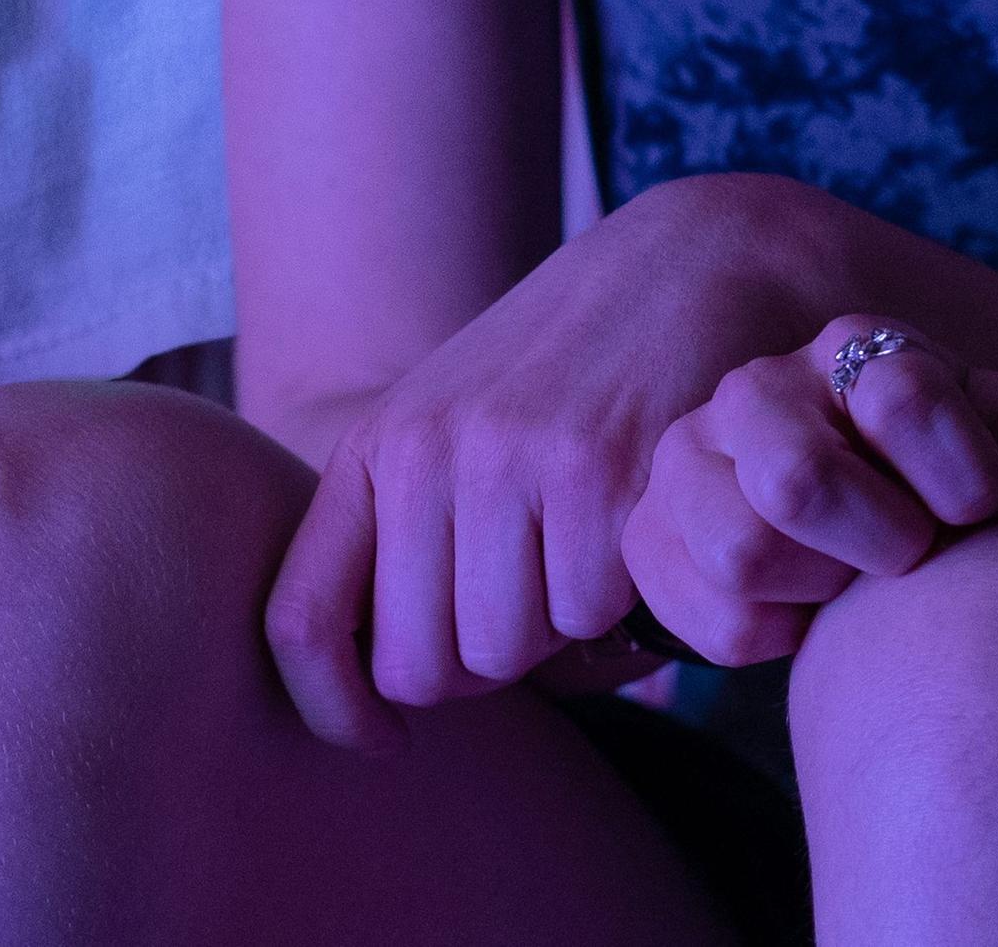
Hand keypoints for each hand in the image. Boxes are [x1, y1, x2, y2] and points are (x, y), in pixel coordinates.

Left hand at [263, 175, 848, 751]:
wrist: (695, 259)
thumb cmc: (576, 370)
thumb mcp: (461, 424)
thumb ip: (415, 533)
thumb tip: (392, 698)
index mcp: (377, 445)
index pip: (302, 622)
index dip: (334, 710)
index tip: (383, 739)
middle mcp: (429, 452)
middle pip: (422, 668)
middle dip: (484, 664)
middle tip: (536, 597)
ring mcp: (515, 461)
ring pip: (510, 653)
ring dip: (560, 630)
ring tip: (592, 544)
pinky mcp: (606, 476)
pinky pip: (594, 621)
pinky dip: (625, 602)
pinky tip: (641, 528)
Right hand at [618, 321, 997, 665]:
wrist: (850, 511)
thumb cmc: (938, 471)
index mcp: (853, 349)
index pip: (903, 399)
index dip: (964, 476)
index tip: (984, 509)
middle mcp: (757, 390)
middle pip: (798, 482)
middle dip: (879, 540)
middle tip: (910, 552)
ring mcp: (689, 460)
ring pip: (742, 554)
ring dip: (822, 586)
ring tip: (852, 579)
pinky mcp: (650, 537)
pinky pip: (717, 624)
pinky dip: (781, 635)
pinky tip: (808, 607)